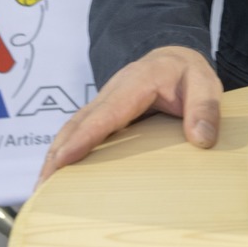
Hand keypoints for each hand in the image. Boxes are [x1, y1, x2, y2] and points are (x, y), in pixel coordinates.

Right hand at [35, 45, 221, 186]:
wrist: (175, 58)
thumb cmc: (187, 73)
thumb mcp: (205, 84)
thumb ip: (205, 109)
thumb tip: (201, 139)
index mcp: (136, 83)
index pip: (106, 113)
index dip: (84, 137)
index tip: (63, 159)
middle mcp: (112, 91)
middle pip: (78, 122)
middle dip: (57, 153)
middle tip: (42, 187)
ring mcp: (103, 102)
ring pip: (73, 128)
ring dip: (55, 155)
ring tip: (42, 188)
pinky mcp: (101, 113)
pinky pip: (79, 131)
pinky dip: (64, 151)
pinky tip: (58, 173)